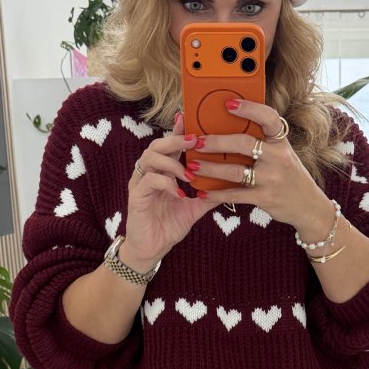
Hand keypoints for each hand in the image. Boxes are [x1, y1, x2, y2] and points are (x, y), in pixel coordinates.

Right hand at [123, 110, 217, 263]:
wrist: (151, 249)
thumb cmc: (169, 226)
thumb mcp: (194, 208)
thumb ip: (208, 195)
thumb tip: (232, 185)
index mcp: (163, 171)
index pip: (171, 145)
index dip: (179, 131)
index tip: (192, 118)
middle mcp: (150, 173)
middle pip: (158, 144)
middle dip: (177, 139)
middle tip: (195, 140)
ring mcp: (141, 183)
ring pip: (150, 158)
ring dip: (172, 162)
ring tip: (189, 173)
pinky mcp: (136, 196)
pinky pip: (149, 181)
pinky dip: (167, 184)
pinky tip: (180, 193)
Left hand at [186, 99, 330, 233]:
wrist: (308, 206)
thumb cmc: (289, 175)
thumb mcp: (283, 154)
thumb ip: (263, 142)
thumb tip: (230, 127)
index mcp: (281, 142)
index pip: (268, 118)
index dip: (249, 108)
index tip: (228, 103)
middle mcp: (278, 158)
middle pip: (243, 143)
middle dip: (216, 142)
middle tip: (197, 142)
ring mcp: (272, 179)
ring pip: (234, 171)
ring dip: (210, 169)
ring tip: (192, 167)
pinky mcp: (265, 198)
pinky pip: (235, 194)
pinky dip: (217, 193)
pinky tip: (203, 192)